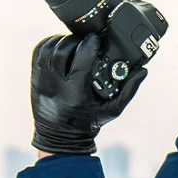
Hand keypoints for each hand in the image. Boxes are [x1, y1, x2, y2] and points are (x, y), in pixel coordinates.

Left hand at [30, 33, 147, 154]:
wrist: (60, 138)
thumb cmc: (88, 124)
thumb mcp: (112, 110)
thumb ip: (128, 90)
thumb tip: (142, 71)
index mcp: (75, 91)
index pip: (81, 58)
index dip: (90, 44)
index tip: (97, 38)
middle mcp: (56, 84)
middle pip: (63, 50)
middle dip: (76, 41)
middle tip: (86, 43)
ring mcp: (43, 80)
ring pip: (49, 48)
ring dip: (63, 41)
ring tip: (75, 45)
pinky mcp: (34, 76)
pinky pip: (39, 51)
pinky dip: (50, 44)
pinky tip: (61, 48)